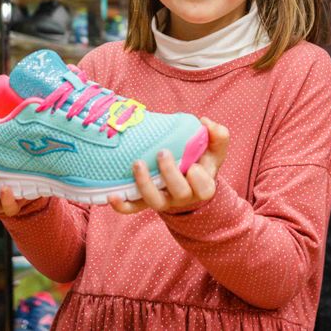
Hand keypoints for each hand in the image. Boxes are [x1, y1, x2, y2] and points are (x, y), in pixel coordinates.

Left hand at [108, 117, 228, 214]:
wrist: (187, 181)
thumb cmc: (202, 161)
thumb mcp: (214, 149)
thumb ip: (218, 135)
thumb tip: (205, 122)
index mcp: (202, 185)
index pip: (204, 189)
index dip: (199, 181)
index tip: (194, 166)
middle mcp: (183, 196)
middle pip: (179, 193)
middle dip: (170, 174)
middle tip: (162, 153)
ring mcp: (163, 200)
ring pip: (154, 201)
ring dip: (144, 184)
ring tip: (137, 163)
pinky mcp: (145, 201)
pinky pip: (133, 208)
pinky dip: (122, 205)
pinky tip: (112, 195)